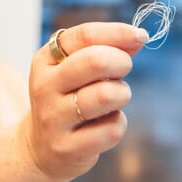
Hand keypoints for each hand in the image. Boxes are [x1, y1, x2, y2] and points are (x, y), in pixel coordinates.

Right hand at [23, 22, 147, 180]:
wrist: (40, 147)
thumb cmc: (67, 99)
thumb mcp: (73, 69)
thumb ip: (103, 49)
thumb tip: (137, 37)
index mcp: (45, 60)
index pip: (84, 36)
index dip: (118, 33)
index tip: (140, 36)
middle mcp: (44, 87)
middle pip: (95, 61)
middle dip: (121, 62)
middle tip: (122, 71)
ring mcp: (53, 119)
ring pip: (106, 95)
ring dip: (121, 94)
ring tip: (114, 99)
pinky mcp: (67, 148)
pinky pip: (112, 129)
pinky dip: (118, 124)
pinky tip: (105, 124)